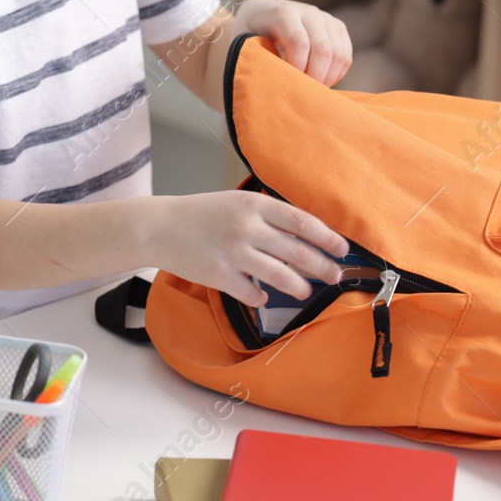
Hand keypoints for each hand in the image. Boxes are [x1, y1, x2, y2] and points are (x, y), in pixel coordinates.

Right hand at [151, 190, 348, 306]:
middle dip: (322, 267)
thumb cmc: (199, 214)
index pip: (302, 222)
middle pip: (298, 251)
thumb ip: (266, 214)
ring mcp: (233, 252)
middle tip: (334, 276)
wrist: (158, 227)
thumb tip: (304, 234)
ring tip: (304, 290)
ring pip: (281, 275)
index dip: (327, 238)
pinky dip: (261, 297)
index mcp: (253, 205)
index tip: (342, 249)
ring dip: (299, 286)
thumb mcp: (235, 202)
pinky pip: (252, 293)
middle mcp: (246, 227)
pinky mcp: (219, 275)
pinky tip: (261, 296)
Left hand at [236, 0, 352, 85]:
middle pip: (323, 50)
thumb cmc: (248, 34)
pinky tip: (321, 81)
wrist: (262, 12)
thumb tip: (271, 83)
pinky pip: (346, 55)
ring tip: (311, 89)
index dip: (297, 67)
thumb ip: (254, 58)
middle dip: (315, 76)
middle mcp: (308, 12)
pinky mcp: (337, 27)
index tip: (287, 83)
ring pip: (339, 54)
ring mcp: (325, 18)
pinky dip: (337, 73)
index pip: (299, 43)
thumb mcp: (242, 43)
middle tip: (302, 93)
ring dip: (328, 77)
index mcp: (282, 13)